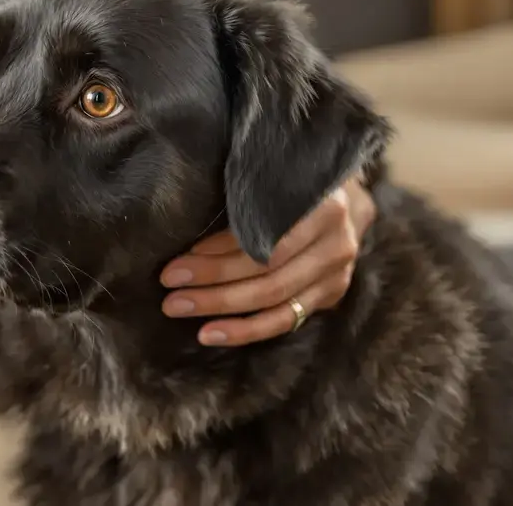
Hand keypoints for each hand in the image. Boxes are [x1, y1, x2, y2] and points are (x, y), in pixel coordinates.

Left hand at [159, 176, 375, 346]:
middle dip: (212, 282)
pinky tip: (210, 333)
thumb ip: (245, 200)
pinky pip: (284, 321)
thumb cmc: (291, 183)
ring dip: (221, 308)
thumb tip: (186, 231)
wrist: (343, 198)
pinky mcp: (330, 295)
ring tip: (178, 308)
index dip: (219, 253)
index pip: (265, 239)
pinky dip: (245, 330)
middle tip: (168, 288)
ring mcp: (337, 273)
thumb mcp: (272, 179)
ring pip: (274, 301)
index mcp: (324, 206)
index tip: (178, 262)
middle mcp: (336, 243)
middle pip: (268, 273)